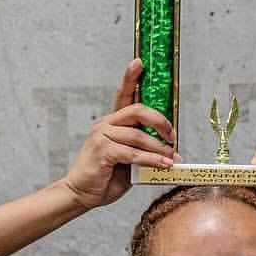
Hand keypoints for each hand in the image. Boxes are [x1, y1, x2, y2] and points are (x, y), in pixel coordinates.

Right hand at [61, 60, 177, 210]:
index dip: (131, 77)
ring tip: (172, 158)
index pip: (123, 94)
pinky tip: (163, 165)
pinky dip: (151, 160)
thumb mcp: (128, 159)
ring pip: (138, 136)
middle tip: (173, 136)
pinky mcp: (102, 151)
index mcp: (112, 122)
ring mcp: (102, 136)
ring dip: (159, 148)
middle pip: (137, 110)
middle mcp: (105, 124)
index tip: (139, 62)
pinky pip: (133, 153)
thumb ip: (142, 148)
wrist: (82, 194)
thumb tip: (169, 148)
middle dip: (160, 121)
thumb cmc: (106, 176)